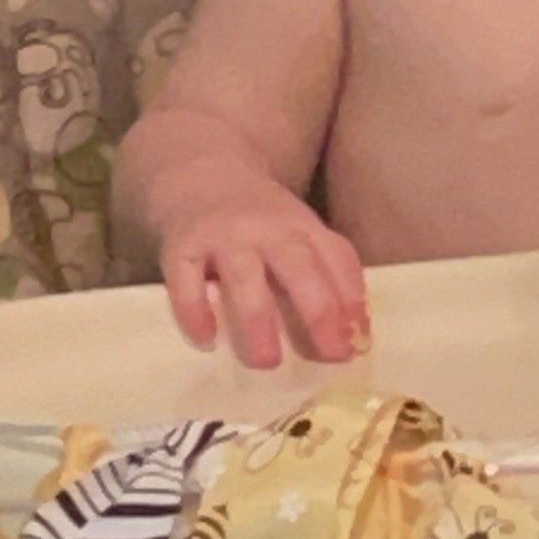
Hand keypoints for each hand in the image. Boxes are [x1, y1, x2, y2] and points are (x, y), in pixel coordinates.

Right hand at [160, 173, 370, 369]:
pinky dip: (195, 311)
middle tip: (329, 355)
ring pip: (243, 277)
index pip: (336, 258)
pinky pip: (186, 282)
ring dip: (256, 321)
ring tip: (266, 361)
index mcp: (302, 226)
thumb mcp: (301, 231)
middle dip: (317, 312)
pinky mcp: (180, 247)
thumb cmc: (261, 220)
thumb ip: (329, 271)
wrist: (201, 176)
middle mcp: (265, 229)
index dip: (351, 299)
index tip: (358, 342)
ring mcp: (222, 236)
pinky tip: (206, 339)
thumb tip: (357, 333)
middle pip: (297, 267)